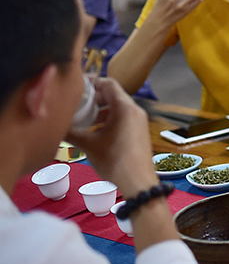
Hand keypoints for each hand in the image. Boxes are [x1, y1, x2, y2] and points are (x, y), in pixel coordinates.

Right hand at [65, 78, 157, 196]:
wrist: (138, 180)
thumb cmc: (115, 160)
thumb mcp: (89, 145)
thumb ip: (71, 133)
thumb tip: (54, 127)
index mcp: (125, 107)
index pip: (109, 84)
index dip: (93, 82)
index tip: (78, 87)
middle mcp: (135, 110)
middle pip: (113, 95)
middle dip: (95, 99)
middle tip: (78, 105)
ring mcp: (139, 120)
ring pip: (118, 107)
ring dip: (102, 111)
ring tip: (84, 120)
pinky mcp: (140, 130)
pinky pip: (124, 117)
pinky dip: (110, 119)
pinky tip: (96, 131)